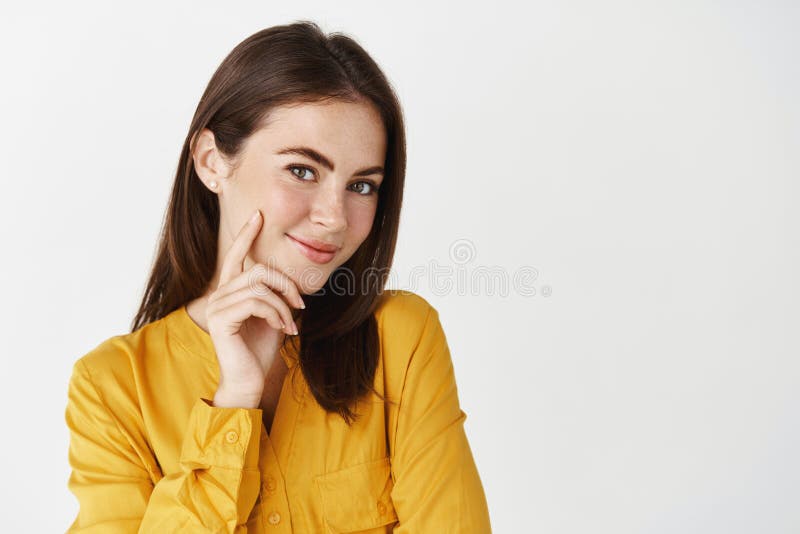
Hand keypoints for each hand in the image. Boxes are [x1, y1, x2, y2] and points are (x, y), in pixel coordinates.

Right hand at [207, 209, 304, 407]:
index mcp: (231, 290)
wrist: (250, 380)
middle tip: (300, 305)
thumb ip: (277, 295)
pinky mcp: (221, 320)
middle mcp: (220, 294)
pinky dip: (276, 313)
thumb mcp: (275, 316)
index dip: (247, 234)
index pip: (237, 255)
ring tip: (291, 323)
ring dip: (283, 305)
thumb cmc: (261, 350)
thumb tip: (292, 281)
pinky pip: (256, 302)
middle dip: (286, 284)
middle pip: (258, 270)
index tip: (259, 215)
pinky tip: (282, 328)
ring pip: (260, 286)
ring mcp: (218, 306)